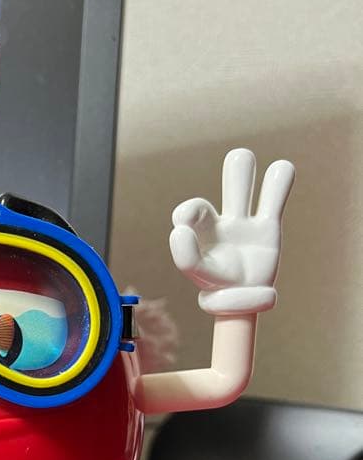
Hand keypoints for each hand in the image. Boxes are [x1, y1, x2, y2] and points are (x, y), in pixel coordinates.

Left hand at [169, 149, 294, 314]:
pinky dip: (278, 182)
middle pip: (231, 186)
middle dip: (234, 173)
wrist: (240, 301)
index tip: (183, 225)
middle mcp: (225, 220)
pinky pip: (274, 200)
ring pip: (250, 188)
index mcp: (202, 230)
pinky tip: (282, 167)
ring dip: (247, 171)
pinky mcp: (268, 229)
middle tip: (233, 169)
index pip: (194, 211)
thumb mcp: (195, 272)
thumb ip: (184, 254)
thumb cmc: (214, 286)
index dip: (190, 211)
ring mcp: (247, 224)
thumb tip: (177, 230)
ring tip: (243, 158)